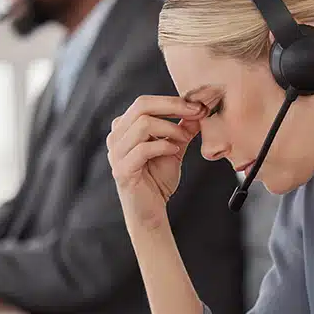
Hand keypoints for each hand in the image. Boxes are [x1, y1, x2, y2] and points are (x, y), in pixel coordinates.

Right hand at [107, 95, 206, 229]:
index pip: (145, 102)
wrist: (150, 212)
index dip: (172, 101)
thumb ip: (182, 130)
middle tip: (195, 112)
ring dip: (170, 128)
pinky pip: (143, 149)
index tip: (197, 105)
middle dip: (172, 106)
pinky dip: (163, 146)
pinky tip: (174, 152)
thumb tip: (197, 110)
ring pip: (142, 124)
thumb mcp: (173, 149)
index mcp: (124, 128)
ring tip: (183, 139)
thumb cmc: (157, 181)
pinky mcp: (122, 169)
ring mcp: (116, 153)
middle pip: (141, 106)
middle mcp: (116, 137)